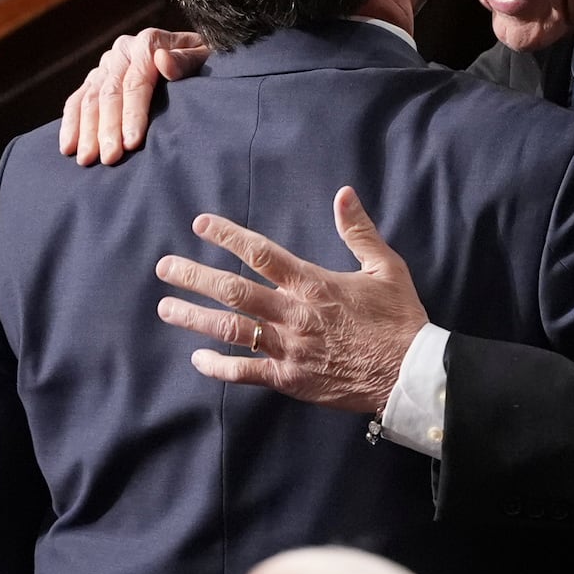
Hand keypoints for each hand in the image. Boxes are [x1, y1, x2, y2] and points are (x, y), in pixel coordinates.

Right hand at [58, 27, 210, 164]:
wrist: (192, 54)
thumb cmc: (204, 61)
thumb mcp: (206, 56)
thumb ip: (187, 60)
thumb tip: (163, 61)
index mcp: (148, 42)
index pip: (136, 82)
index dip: (133, 114)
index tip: (132, 142)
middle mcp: (123, 50)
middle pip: (110, 93)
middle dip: (108, 129)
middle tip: (110, 159)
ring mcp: (107, 64)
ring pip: (90, 99)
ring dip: (86, 131)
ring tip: (86, 160)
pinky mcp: (96, 77)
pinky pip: (77, 100)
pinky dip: (71, 123)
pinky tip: (67, 147)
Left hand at [155, 187, 428, 414]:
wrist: (409, 374)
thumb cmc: (399, 319)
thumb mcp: (386, 268)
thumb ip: (359, 231)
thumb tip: (343, 193)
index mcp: (314, 283)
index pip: (261, 254)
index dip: (228, 236)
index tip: (201, 225)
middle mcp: (294, 314)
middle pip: (233, 291)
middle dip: (195, 277)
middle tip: (164, 267)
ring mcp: (289, 349)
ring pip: (232, 331)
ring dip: (195, 318)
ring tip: (166, 308)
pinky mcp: (290, 379)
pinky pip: (246, 372)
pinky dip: (219, 366)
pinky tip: (198, 358)